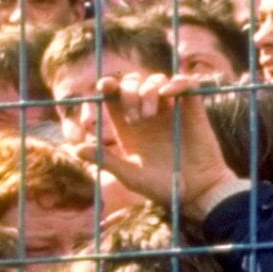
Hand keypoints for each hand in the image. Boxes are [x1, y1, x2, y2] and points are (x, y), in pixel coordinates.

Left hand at [100, 72, 238, 213]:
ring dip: (148, 91)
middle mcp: (148, 112)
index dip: (107, 86)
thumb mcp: (130, 175)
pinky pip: (185, 82)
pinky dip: (176, 82)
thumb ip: (105, 159)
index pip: (114, 95)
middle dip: (128, 92)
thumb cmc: (162, 187)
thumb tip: (75, 149)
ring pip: (155, 79)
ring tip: (149, 115)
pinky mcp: (192, 108)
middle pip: (132, 82)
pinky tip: (168, 94)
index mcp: (129, 125)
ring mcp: (170, 108)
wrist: (197, 192)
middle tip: (135, 117)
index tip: (104, 87)